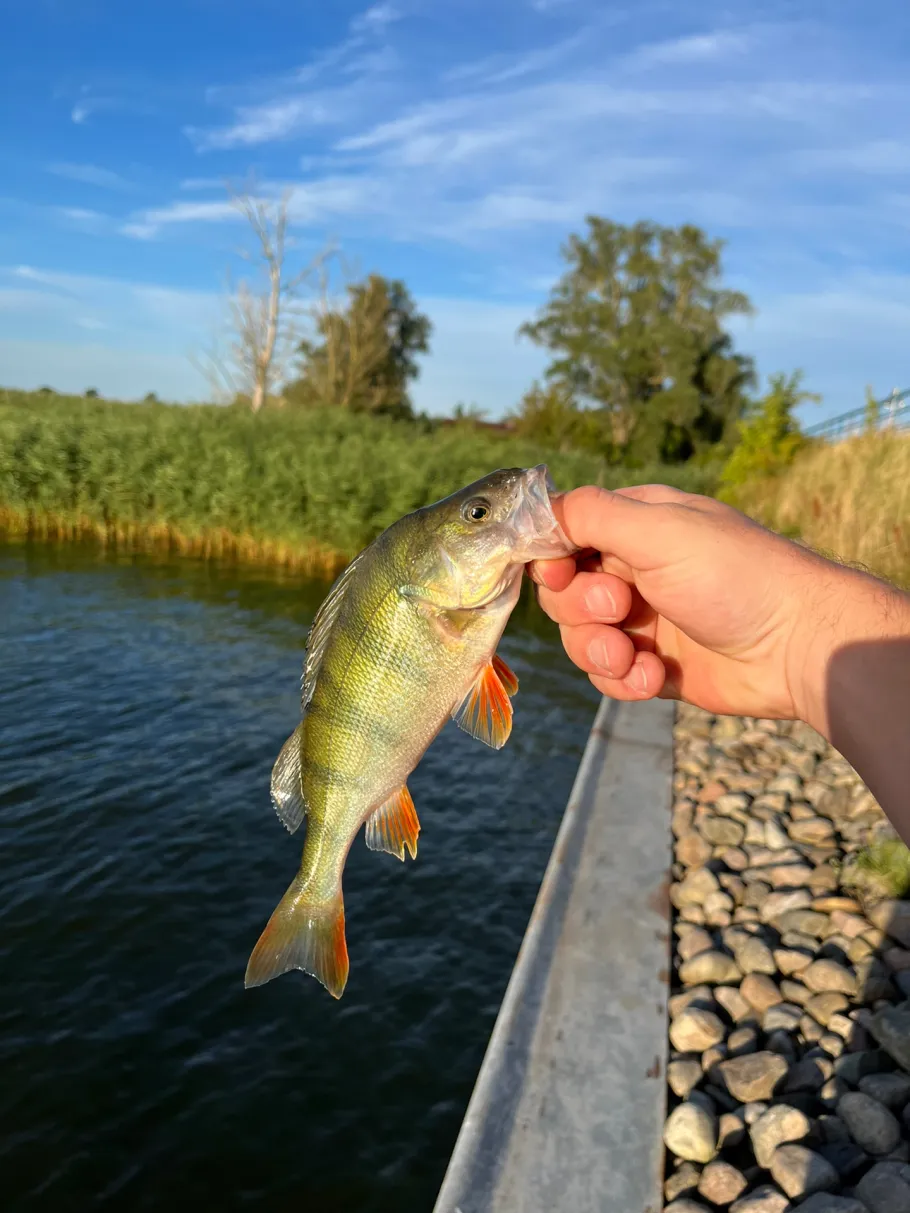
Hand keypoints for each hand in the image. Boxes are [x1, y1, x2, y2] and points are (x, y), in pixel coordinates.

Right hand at [530, 484, 875, 724]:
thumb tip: (535, 512)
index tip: (561, 574)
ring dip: (597, 652)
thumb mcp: (660, 529)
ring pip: (578, 639)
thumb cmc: (733, 576)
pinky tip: (653, 679)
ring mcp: (642, 620)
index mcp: (635, 525)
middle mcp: (633, 570)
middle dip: (579, 609)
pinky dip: (622, 681)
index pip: (561, 535)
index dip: (550, 559)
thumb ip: (590, 515)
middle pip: (561, 593)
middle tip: (619, 610)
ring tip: (633, 657)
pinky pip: (607, 677)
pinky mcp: (650, 666)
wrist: (796, 647)